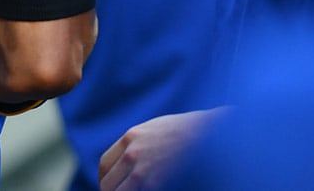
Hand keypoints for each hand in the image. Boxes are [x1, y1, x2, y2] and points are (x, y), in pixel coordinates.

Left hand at [99, 109, 223, 190]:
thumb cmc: (186, 130)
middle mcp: (132, 154)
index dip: (105, 178)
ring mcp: (143, 171)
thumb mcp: (153, 129)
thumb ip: (136, 143)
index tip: (110, 184)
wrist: (209, 133)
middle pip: (108, 183)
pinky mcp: (156, 185)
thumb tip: (126, 158)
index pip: (105, 164)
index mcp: (130, 138)